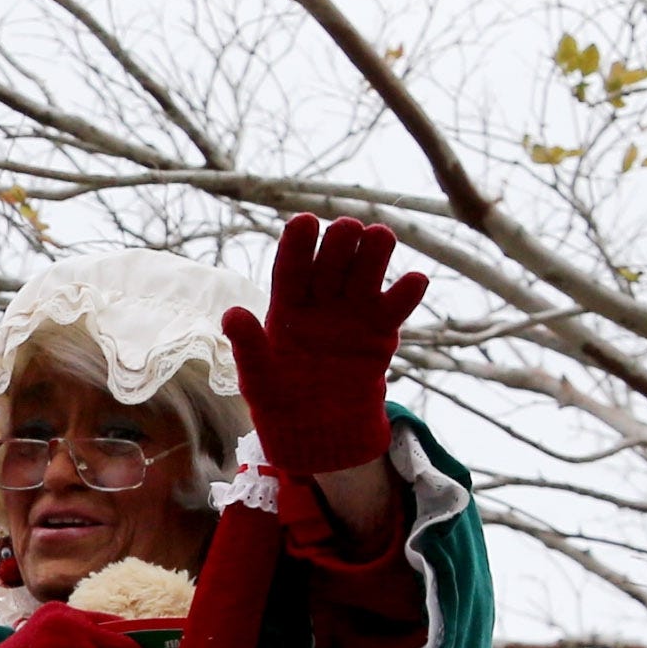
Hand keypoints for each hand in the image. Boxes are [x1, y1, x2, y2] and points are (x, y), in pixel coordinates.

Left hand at [220, 214, 425, 475]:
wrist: (319, 427)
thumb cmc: (280, 398)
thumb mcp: (258, 378)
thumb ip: (249, 346)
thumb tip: (232, 313)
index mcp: (286, 307)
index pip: (290, 270)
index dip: (297, 245)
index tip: (304, 220)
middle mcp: (321, 301)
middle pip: (331, 264)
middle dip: (339, 243)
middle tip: (347, 226)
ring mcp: (353, 312)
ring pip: (365, 274)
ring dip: (374, 253)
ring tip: (380, 235)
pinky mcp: (381, 329)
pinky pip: (395, 307)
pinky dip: (406, 292)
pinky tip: (414, 279)